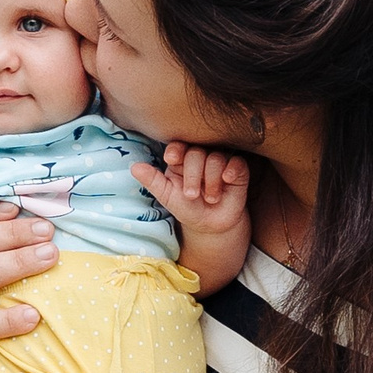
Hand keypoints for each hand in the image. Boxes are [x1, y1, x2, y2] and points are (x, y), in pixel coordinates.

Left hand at [135, 143, 250, 239]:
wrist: (211, 226)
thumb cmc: (188, 209)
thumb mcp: (167, 196)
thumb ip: (153, 181)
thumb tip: (134, 167)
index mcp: (182, 159)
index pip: (179, 147)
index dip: (176, 151)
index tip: (171, 159)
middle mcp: (201, 157)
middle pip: (196, 152)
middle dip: (193, 175)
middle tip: (192, 195)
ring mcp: (221, 161)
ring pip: (215, 158)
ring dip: (210, 180)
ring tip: (209, 198)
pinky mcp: (238, 170)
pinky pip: (236, 163)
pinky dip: (231, 171)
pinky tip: (226, 181)